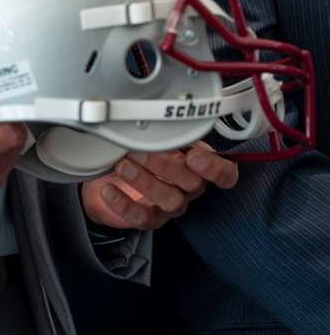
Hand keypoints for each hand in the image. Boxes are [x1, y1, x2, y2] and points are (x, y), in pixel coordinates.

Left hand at [81, 141, 238, 230]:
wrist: (110, 176)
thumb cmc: (138, 151)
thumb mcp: (153, 136)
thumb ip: (164, 129)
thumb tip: (158, 116)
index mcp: (197, 165)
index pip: (225, 173)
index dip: (216, 168)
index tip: (194, 156)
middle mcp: (187, 188)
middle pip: (193, 183)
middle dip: (165, 164)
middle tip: (138, 150)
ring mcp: (170, 205)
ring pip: (171, 200)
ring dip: (145, 181)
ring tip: (123, 165)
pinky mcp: (149, 218)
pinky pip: (142, 217)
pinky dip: (124, 204)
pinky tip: (109, 190)